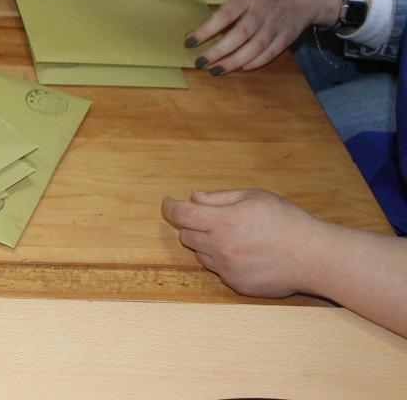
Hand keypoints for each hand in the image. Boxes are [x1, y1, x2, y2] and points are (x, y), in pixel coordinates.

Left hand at [161, 188, 329, 297]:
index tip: (168, 203)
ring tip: (238, 237)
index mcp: (223, 222)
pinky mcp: (237, 285)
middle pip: (187, 236)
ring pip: (201, 255)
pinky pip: (219, 271)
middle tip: (215, 219)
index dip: (170, 207)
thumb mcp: (255, 197)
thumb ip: (220, 197)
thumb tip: (194, 197)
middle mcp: (220, 248)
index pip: (181, 215)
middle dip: (194, 225)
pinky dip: (224, 261)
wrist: (314, 256)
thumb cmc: (287, 221)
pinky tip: (248, 255)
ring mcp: (228, 269)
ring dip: (208, 244)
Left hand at [184, 0, 341, 74]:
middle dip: (218, 52)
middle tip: (199, 62)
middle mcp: (263, 11)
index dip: (207, 30)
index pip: (226, 15)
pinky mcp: (287, 37)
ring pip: (254, 48)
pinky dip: (255, 62)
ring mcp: (276, 26)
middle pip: (239, 35)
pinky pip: (270, 53)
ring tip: (215, 70)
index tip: (189, 41)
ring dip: (234, 62)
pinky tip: (240, 68)